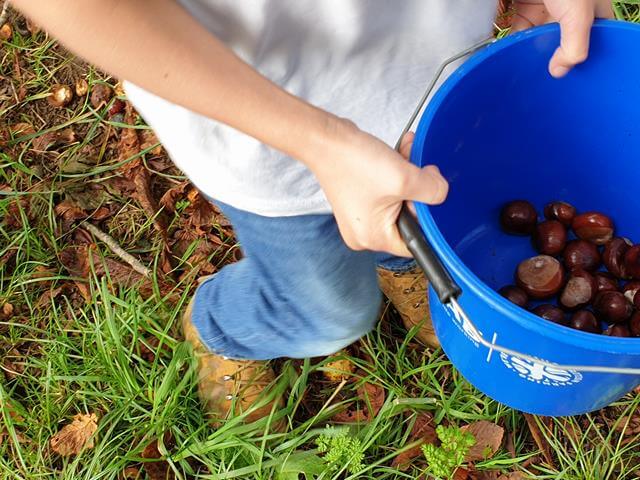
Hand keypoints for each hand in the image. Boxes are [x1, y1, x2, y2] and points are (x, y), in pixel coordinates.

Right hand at [310, 120, 447, 256]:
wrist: (326, 139)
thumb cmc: (353, 162)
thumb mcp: (403, 179)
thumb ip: (432, 191)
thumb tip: (442, 193)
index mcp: (372, 238)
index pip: (415, 242)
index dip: (428, 219)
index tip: (430, 196)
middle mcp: (365, 232)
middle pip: (409, 219)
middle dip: (418, 192)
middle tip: (418, 171)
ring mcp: (362, 215)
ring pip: (401, 201)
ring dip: (409, 178)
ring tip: (406, 157)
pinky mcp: (360, 198)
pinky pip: (389, 191)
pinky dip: (397, 174)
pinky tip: (399, 155)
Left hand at [512, 0, 613, 77]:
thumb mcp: (579, 12)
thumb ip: (575, 45)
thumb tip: (560, 71)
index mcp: (593, 10)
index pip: (595, 40)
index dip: (587, 59)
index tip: (575, 78)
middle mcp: (571, 11)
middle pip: (563, 44)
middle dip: (554, 59)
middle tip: (545, 79)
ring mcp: (546, 10)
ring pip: (538, 40)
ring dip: (530, 54)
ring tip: (525, 75)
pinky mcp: (523, 8)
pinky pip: (518, 32)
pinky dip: (513, 44)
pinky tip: (508, 59)